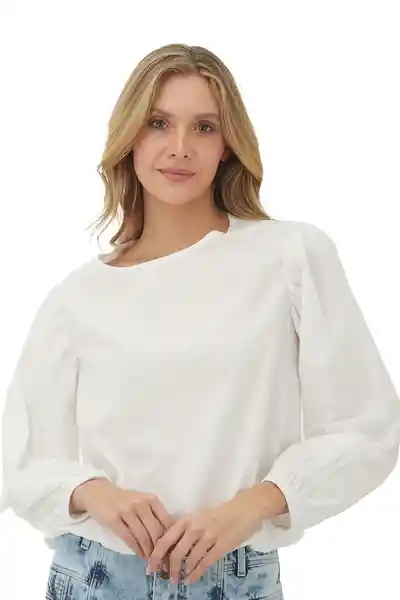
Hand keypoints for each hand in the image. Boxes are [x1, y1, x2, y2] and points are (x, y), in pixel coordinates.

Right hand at [70, 478, 174, 569]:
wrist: (99, 493)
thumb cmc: (124, 500)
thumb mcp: (142, 502)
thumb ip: (154, 515)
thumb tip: (169, 537)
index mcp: (152, 499)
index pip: (166, 521)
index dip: (171, 539)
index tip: (172, 552)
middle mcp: (141, 503)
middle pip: (156, 531)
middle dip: (161, 550)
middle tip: (163, 562)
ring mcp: (127, 511)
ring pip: (143, 536)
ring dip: (148, 552)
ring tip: (151, 561)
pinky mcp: (114, 519)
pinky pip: (129, 538)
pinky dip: (137, 549)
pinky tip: (140, 556)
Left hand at [146, 488, 265, 583]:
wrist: (245, 508)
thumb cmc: (221, 513)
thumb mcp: (199, 517)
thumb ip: (185, 530)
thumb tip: (170, 548)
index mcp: (188, 519)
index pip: (165, 539)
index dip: (156, 555)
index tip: (150, 567)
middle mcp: (195, 527)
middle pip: (175, 552)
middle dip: (168, 568)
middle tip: (166, 578)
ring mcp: (209, 536)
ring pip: (189, 559)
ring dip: (182, 573)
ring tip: (179, 580)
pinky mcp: (222, 545)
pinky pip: (205, 563)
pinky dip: (196, 573)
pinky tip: (191, 579)